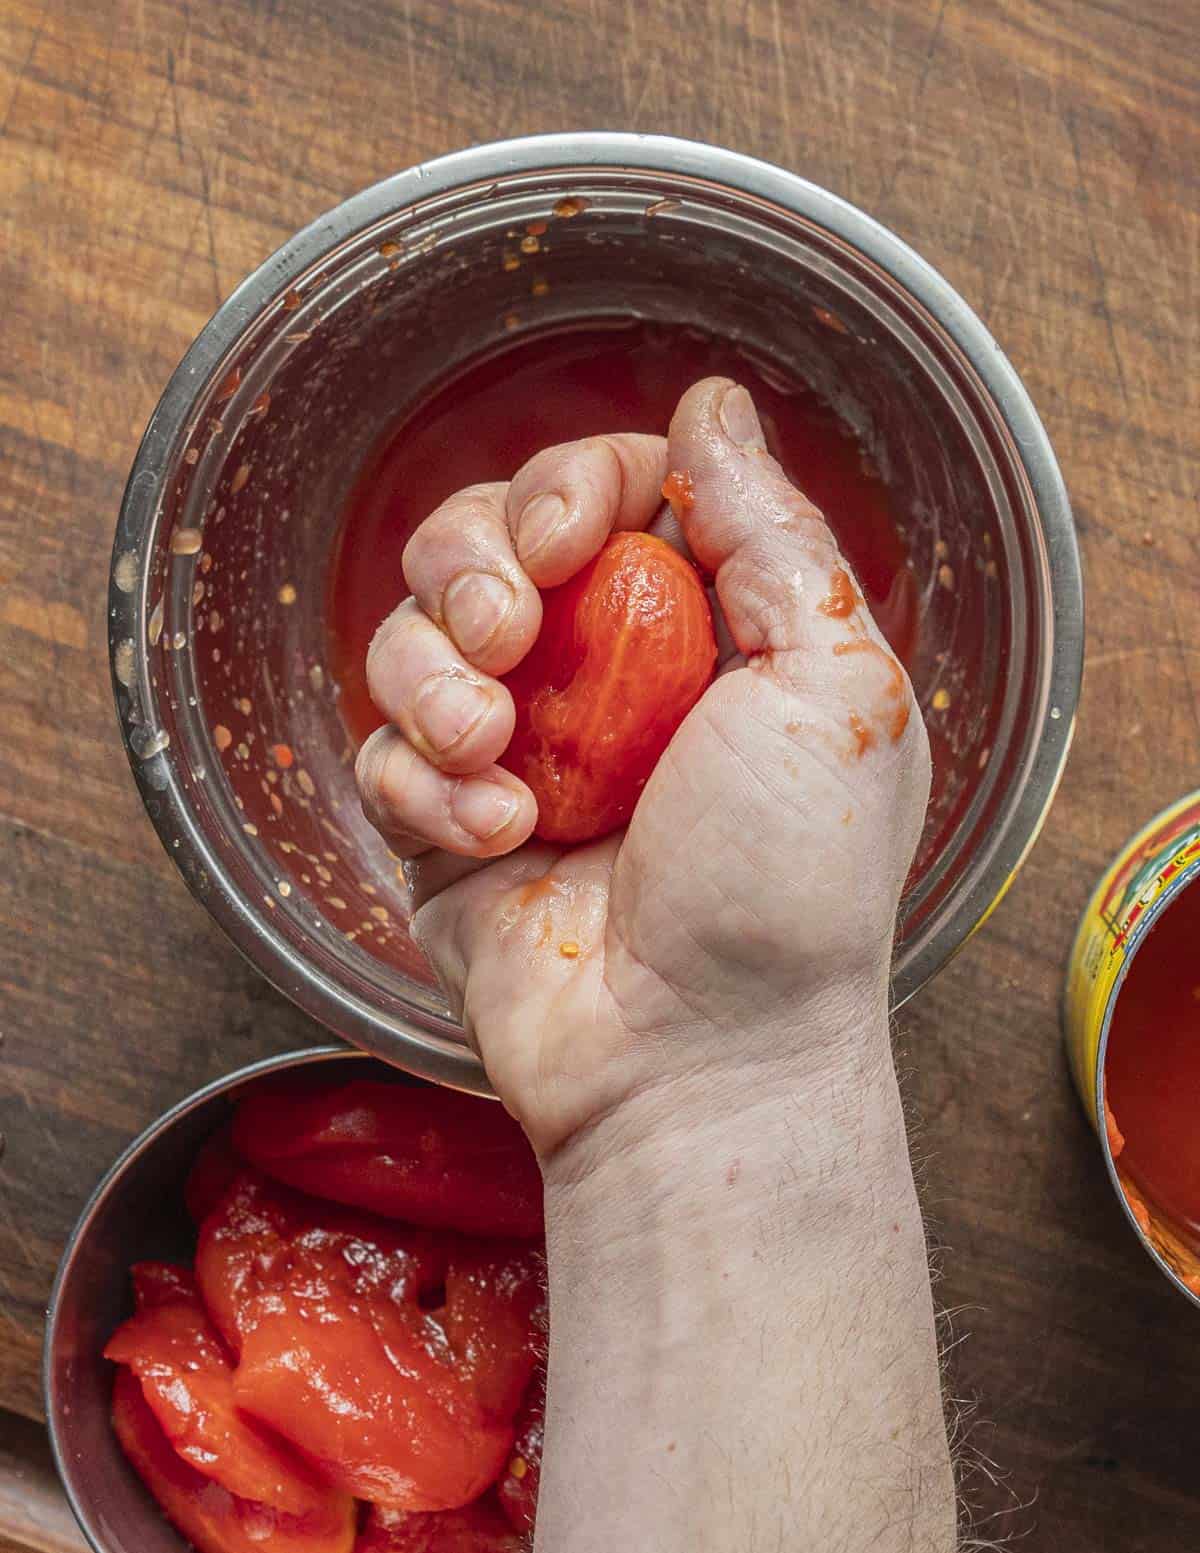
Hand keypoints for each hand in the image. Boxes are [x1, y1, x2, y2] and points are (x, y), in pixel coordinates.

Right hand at [356, 378, 930, 1156]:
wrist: (699, 1059)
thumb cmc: (787, 888)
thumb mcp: (833, 685)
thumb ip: (773, 531)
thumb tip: (712, 407)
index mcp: (699, 631)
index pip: (606, 493)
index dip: (572, 484)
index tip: (575, 531)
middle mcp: (602, 677)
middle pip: (483, 540)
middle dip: (479, 562)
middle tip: (517, 629)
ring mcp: (517, 748)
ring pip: (412, 631)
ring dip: (437, 672)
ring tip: (495, 742)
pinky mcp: (444, 820)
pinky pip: (382, 748)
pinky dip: (424, 779)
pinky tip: (495, 829)